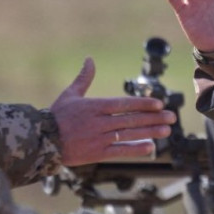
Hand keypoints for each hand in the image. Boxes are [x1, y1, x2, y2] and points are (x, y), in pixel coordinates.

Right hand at [50, 58, 175, 165]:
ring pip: (128, 135)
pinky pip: (119, 152)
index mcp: (94, 106)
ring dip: (149, 132)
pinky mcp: (96, 153)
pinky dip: (135, 150)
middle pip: (130, 119)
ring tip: (166, 130)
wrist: (41, 141)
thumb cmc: (56, 116)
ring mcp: (98, 138)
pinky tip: (150, 147)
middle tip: (171, 117)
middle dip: (153, 118)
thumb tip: (89, 59)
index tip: (159, 103)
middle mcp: (98, 122)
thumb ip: (83, 78)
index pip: (123, 104)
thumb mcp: (70, 94)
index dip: (142, 104)